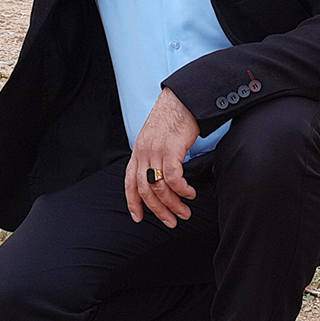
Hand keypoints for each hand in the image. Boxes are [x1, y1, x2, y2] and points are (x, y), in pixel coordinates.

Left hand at [125, 88, 200, 226]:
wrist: (182, 99)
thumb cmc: (173, 117)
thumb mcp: (156, 137)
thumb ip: (154, 155)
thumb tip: (161, 175)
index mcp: (138, 151)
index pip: (130, 182)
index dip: (133, 202)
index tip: (138, 218)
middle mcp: (143, 152)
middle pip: (145, 190)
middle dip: (158, 210)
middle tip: (170, 221)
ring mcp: (156, 151)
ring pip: (159, 187)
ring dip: (173, 204)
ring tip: (184, 212)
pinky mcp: (171, 149)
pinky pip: (174, 177)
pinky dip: (181, 190)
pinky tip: (189, 194)